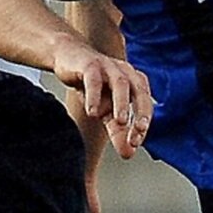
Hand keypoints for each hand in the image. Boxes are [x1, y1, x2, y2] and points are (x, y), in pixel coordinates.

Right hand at [54, 44, 152, 160]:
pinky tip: (92, 112)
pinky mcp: (90, 65)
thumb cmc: (92, 85)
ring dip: (122, 103)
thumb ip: (118, 131)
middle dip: (141, 112)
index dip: (143, 123)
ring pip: (120, 84)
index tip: (135, 143)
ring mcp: (109, 67)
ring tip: (120, 121)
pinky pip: (94, 79)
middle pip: (140, 92)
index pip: (144, 105)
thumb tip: (128, 154)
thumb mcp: (106, 110)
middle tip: (138, 131)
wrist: (68, 58)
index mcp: (135, 83)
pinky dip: (95, 95)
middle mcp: (126, 73)